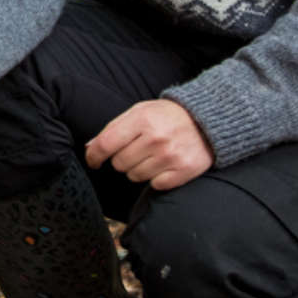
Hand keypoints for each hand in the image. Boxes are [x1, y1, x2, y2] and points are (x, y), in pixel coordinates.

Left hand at [84, 100, 213, 190]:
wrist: (207, 120)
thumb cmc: (167, 116)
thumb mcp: (140, 112)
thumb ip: (114, 128)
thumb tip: (90, 147)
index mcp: (142, 119)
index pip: (106, 143)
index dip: (94, 155)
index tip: (93, 161)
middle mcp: (156, 138)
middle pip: (119, 163)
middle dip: (122, 159)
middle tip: (137, 150)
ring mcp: (171, 156)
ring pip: (135, 176)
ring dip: (138, 169)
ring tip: (152, 156)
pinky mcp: (183, 171)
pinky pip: (155, 185)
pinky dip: (156, 178)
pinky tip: (164, 165)